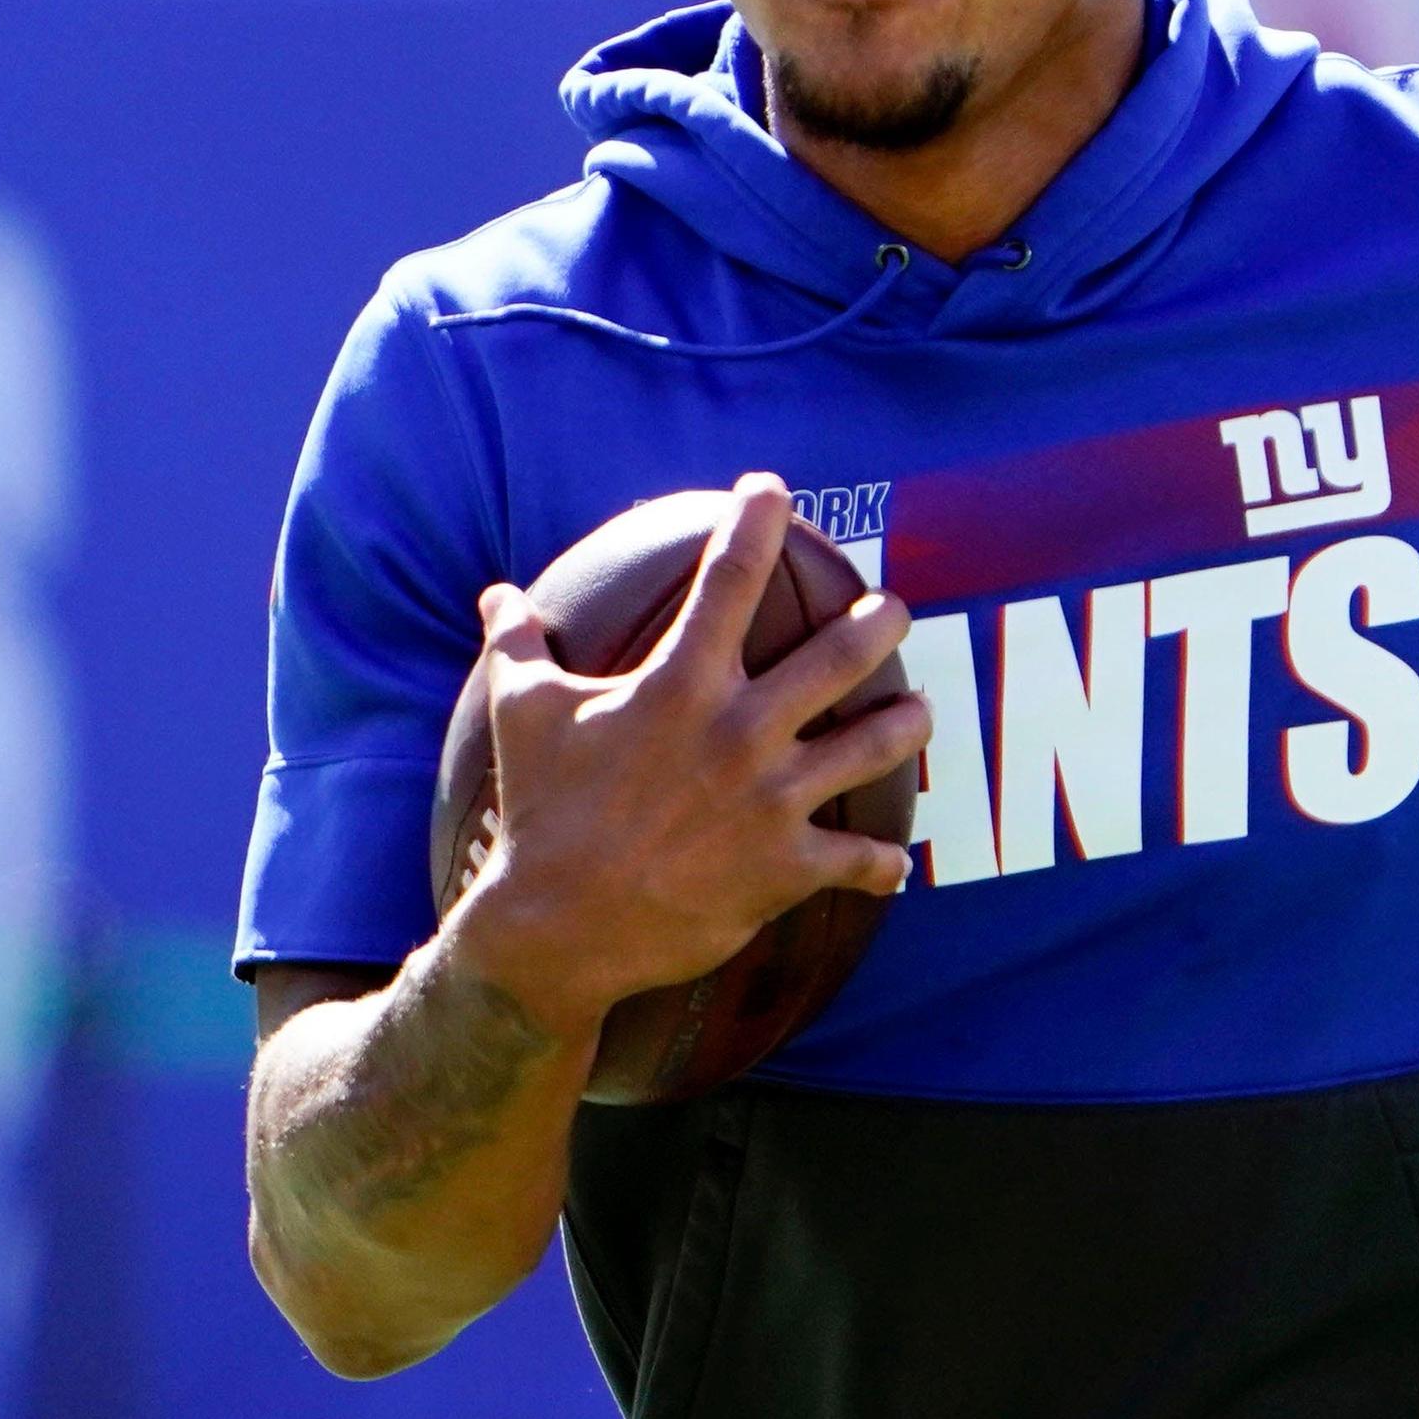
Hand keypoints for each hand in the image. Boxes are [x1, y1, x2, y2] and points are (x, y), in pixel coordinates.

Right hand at [446, 473, 929, 1039]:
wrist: (559, 929)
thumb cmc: (541, 814)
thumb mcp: (522, 716)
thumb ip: (519, 647)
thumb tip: (496, 595)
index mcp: (682, 683)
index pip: (730, 576)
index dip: (755, 520)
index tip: (773, 489)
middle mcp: (742, 731)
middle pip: (842, 654)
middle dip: (880, 621)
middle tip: (894, 610)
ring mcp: (773, 800)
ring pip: (875, 746)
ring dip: (908, 725)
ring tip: (922, 711)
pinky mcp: (786, 867)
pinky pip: (857, 860)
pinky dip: (881, 864)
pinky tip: (895, 864)